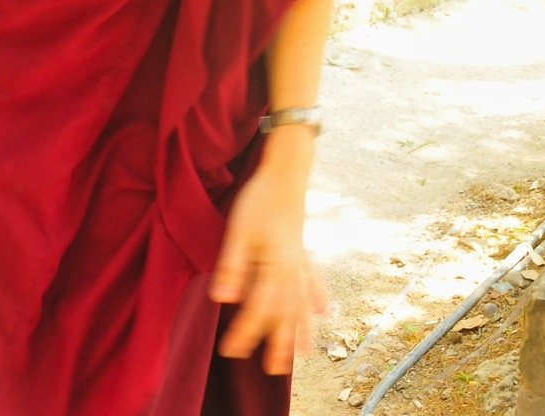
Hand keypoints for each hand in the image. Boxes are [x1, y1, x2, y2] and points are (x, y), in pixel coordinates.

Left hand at [209, 167, 327, 372]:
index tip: (231, 350)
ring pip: (303, 303)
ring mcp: (301, 260)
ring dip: (302, 329)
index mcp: (276, 267)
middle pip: (286, 313)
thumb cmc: (259, 200)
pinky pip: (313, 281)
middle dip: (279, 342)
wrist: (285, 173)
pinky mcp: (302, 250)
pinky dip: (317, 297)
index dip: (246, 331)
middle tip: (273, 371)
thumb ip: (233, 266)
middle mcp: (292, 270)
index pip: (260, 308)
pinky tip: (323, 312)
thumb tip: (222, 299)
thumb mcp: (239, 231)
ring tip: (304, 354)